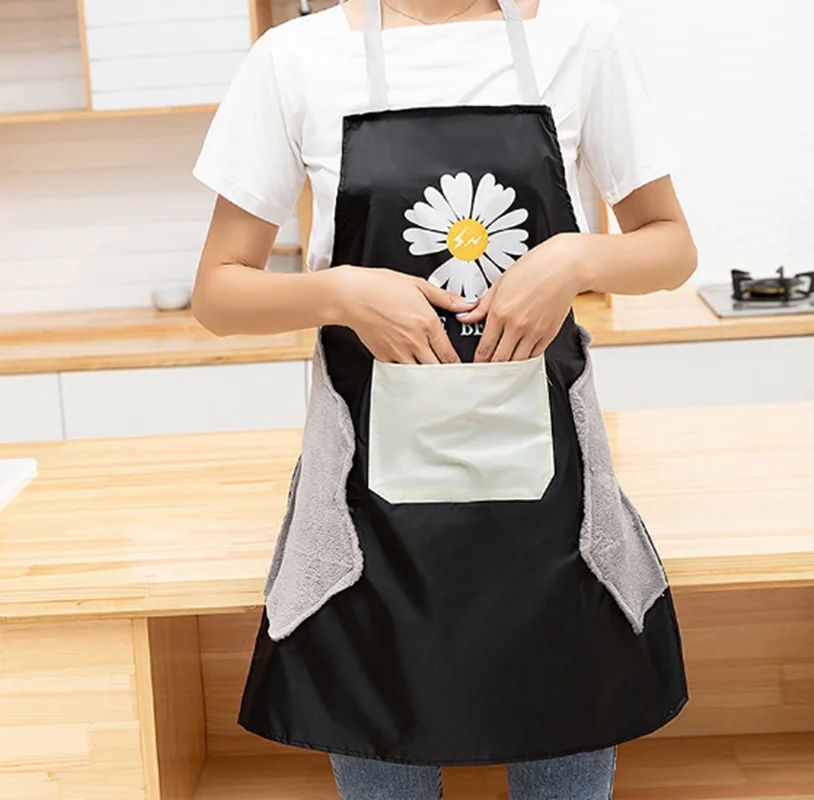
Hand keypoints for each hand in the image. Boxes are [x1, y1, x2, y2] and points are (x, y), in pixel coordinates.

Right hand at [332, 266, 476, 363]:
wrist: (351, 295)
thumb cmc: (380, 287)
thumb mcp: (418, 285)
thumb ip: (446, 298)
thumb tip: (466, 304)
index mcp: (427, 323)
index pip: (449, 354)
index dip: (457, 363)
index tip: (459, 366)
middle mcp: (415, 341)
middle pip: (437, 369)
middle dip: (444, 372)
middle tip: (448, 373)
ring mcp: (398, 351)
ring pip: (419, 374)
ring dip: (426, 374)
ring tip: (430, 373)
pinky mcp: (384, 356)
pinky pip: (400, 371)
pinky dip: (406, 371)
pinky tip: (409, 366)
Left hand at [457, 234, 585, 361]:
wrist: (564, 266)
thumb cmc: (534, 269)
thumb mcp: (500, 283)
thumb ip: (481, 306)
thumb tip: (465, 317)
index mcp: (500, 312)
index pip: (484, 347)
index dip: (478, 361)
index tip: (475, 365)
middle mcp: (516, 325)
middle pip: (499, 360)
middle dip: (490, 369)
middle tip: (486, 372)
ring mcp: (534, 332)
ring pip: (517, 362)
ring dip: (508, 368)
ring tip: (501, 370)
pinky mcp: (549, 335)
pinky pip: (534, 356)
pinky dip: (525, 361)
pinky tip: (519, 359)